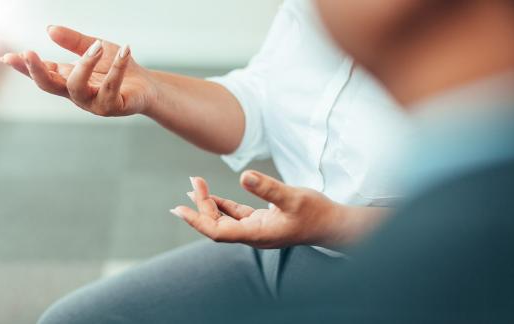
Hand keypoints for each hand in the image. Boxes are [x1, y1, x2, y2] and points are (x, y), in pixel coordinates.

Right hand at [0, 26, 158, 115]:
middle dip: (37, 71)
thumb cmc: (119, 69)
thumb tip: (50, 29)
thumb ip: (75, 42)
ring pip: (77, 87)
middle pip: (50, 86)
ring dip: (85, 64)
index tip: (7, 57)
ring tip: (97, 46)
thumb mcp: (96, 50)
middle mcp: (77, 94)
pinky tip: (125, 50)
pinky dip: (118, 67)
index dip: (25, 66)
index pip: (43, 73)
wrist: (147, 86)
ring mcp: (93, 103)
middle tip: (30, 53)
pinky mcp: (113, 106)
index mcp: (69, 80)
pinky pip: (111, 87)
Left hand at [171, 171, 357, 248]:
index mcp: (256, 233)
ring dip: (209, 205)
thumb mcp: (293, 197)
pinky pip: (236, 216)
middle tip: (193, 181)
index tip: (180, 209)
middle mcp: (253, 235)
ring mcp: (257, 229)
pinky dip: (223, 205)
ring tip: (194, 188)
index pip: (217, 232)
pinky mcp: (263, 222)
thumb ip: (268, 187)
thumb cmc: (316, 213)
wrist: (333, 225)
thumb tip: (244, 175)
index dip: (197, 220)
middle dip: (201, 205)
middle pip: (217, 224)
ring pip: (225, 220)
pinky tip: (214, 196)